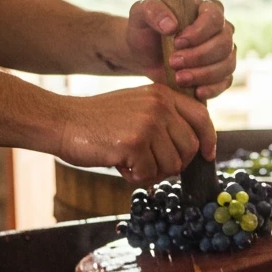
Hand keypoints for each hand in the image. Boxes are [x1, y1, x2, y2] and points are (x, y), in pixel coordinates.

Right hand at [58, 84, 217, 185]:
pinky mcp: (134, 143)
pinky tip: (120, 164)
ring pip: (171, 165)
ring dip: (152, 172)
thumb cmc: (99, 121)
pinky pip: (149, 174)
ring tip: (131, 161)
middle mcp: (159, 105)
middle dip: (173, 164)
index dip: (208, 140)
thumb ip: (164, 119)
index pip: (202, 118)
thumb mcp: (138, 106)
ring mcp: (148, 123)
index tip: (207, 155)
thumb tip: (195, 147)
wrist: (62, 121)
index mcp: (162, 94)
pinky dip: (135, 177)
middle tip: (150, 164)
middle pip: (190, 148)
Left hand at [125, 0, 235, 98]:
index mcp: (207, 9)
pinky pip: (226, 82)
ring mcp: (224, 53)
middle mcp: (221, 30)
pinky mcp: (222, 74)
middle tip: (173, 62)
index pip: (214, 17)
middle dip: (199, 56)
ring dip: (203, 74)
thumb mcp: (141, 14)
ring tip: (179, 78)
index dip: (199, 32)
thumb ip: (153, 11)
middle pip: (224, 43)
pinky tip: (196, 91)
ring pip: (227, 64)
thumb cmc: (145, 31)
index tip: (177, 42)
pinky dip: (212, 88)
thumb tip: (172, 25)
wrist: (144, 57)